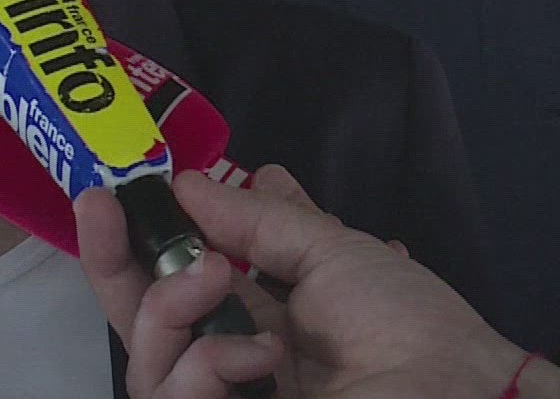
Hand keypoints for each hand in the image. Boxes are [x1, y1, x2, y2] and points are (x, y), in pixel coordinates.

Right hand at [75, 166, 559, 398]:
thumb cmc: (407, 324)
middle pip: (141, 325)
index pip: (176, 284)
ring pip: (144, 363)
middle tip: (105, 208)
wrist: (454, 394)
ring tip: (218, 278)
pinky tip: (258, 358)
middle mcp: (233, 363)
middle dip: (113, 264)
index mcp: (259, 320)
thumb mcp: (332, 251)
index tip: (111, 191)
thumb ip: (255, 221)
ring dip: (169, 306)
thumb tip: (189, 182)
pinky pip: (168, 398)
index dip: (136, 243)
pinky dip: (205, 365)